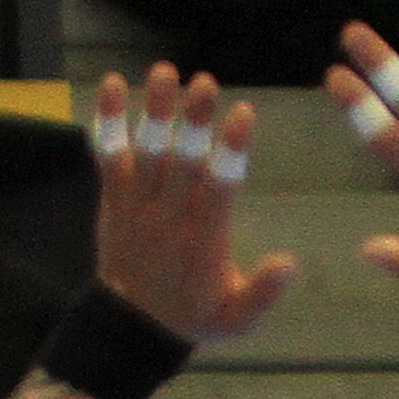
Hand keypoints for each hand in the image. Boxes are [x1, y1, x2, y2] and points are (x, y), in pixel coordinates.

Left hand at [90, 64, 295, 347]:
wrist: (133, 327)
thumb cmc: (194, 318)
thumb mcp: (237, 320)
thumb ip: (262, 292)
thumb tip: (290, 263)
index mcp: (204, 239)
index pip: (221, 187)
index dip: (232, 149)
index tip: (243, 114)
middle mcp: (170, 216)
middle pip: (183, 160)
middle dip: (194, 120)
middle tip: (206, 82)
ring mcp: (138, 205)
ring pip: (147, 152)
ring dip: (157, 110)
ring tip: (166, 71)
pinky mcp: (114, 199)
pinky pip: (108, 155)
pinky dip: (109, 121)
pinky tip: (114, 84)